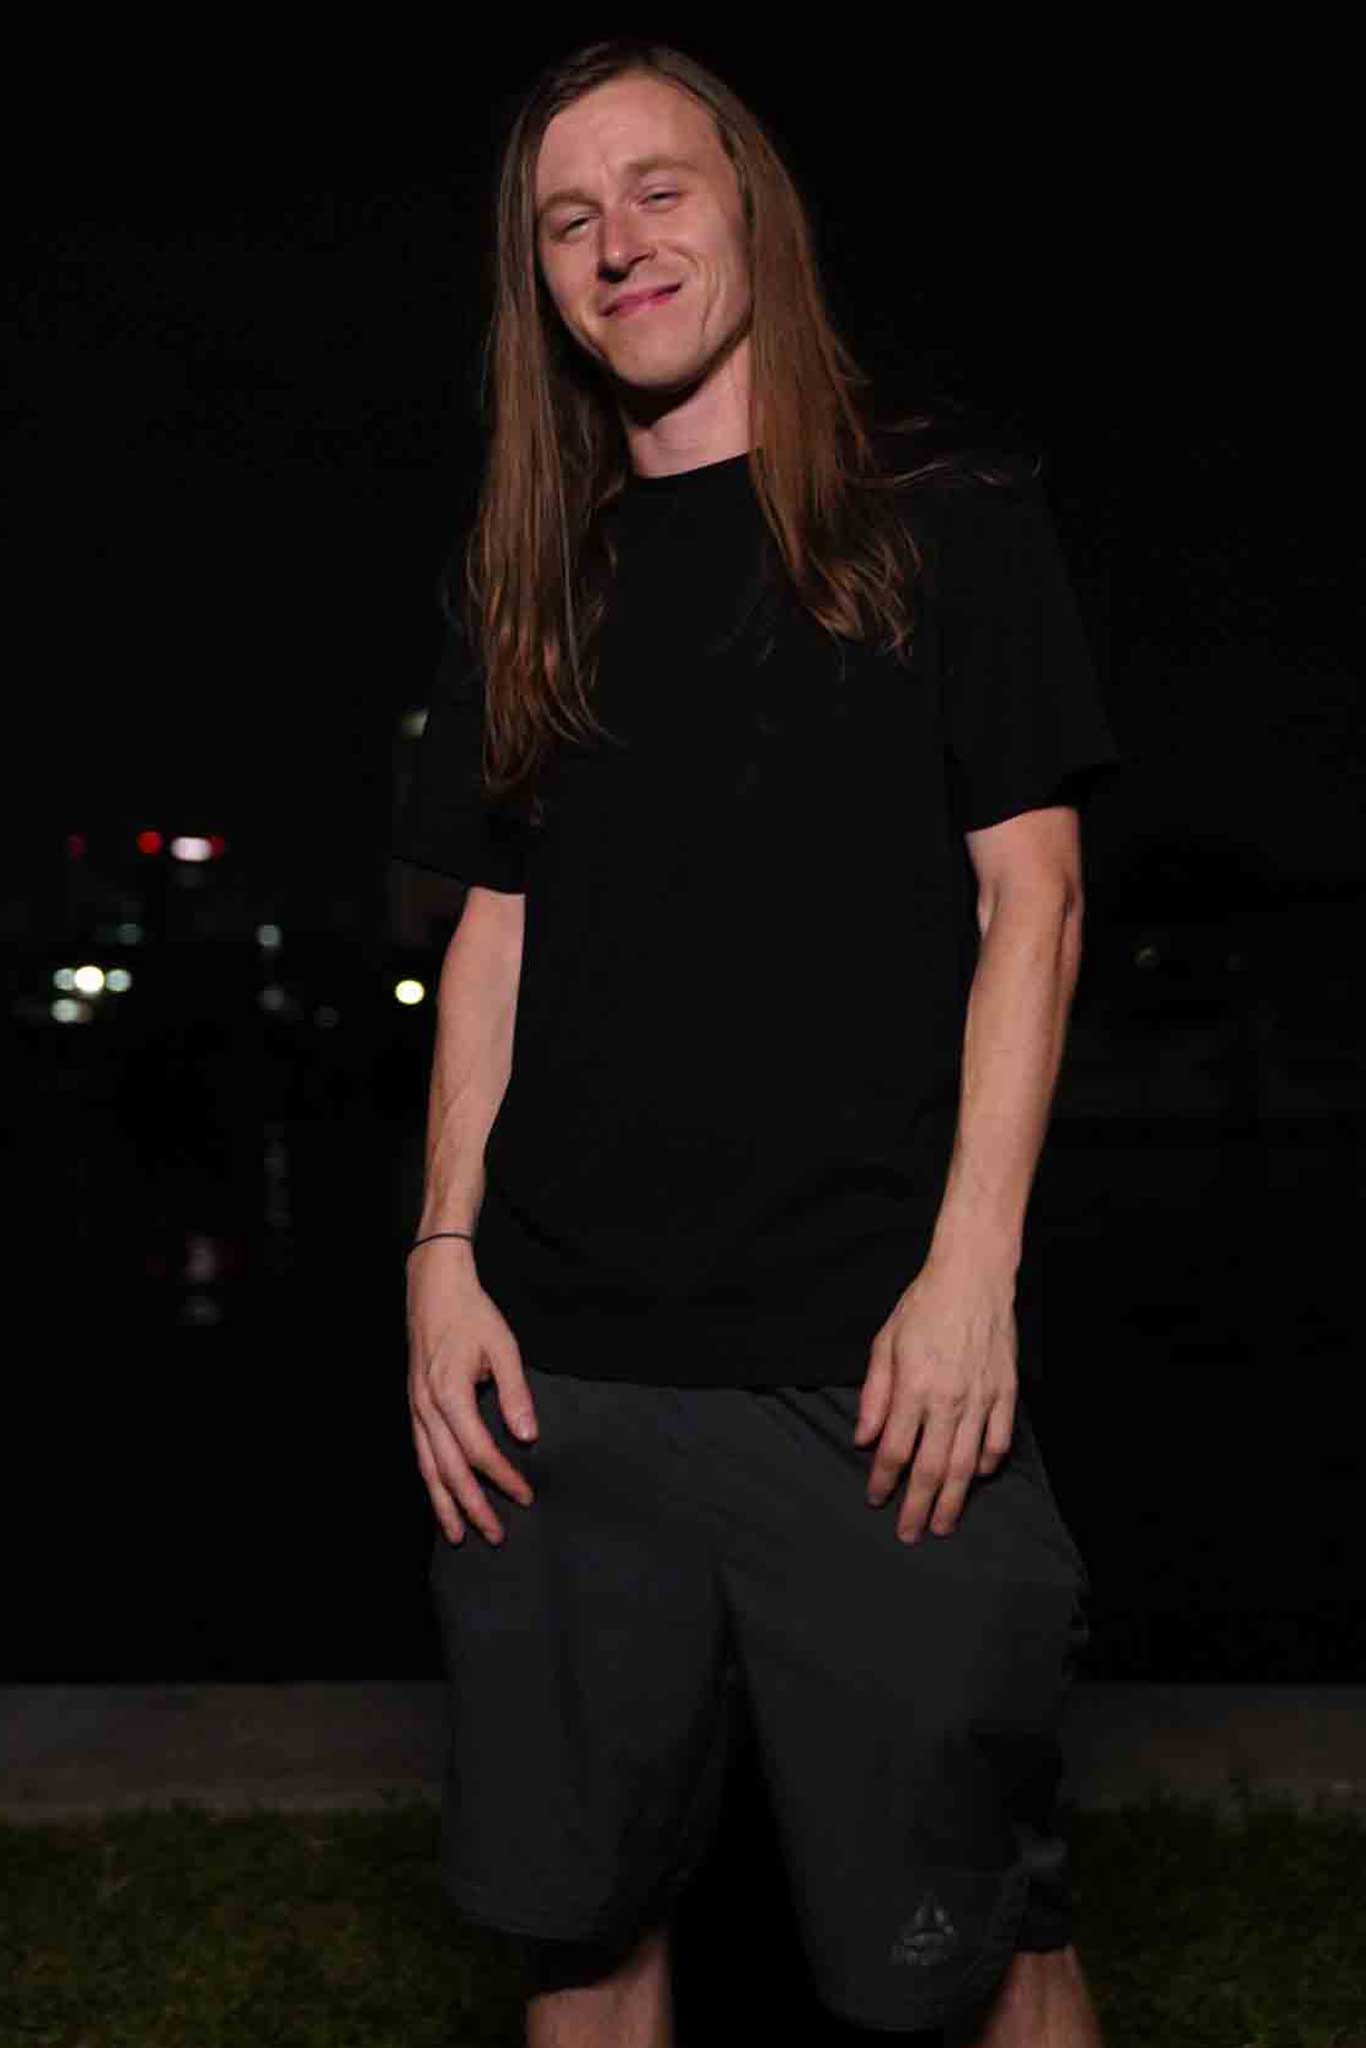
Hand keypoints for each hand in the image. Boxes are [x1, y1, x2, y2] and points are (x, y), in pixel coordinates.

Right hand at [406, 1241, 538, 1545]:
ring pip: (427, 1468)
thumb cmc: (472, 1314)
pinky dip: (430, 1481)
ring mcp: (415, 1409)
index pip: (478, 1450)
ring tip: (459, 1535)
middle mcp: (426, 1407)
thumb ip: (515, 1393)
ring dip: (444, 1504)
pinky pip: (420, 1453)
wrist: (433, 1288)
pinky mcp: (413, 1406)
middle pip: (449, 1470)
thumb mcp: (503, 1347)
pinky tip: (440, 1498)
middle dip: (472, 1506)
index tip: (525, 1497)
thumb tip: (529, 1437)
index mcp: (450, 1393)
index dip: (502, 1477)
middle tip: (495, 1535)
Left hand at [854, 1251, 1017, 1542]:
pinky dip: (987, 1463)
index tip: (875, 1499)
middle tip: (910, 1534)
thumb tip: (865, 1438)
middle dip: (917, 1506)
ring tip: (943, 1523)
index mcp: (913, 1388)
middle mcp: (948, 1400)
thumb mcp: (885, 1342)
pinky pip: (998, 1440)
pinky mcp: (1006, 1392)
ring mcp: (981, 1399)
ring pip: (965, 1464)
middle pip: (930, 1468)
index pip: (895, 1450)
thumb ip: (875, 1394)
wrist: (973, 1276)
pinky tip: (977, 1476)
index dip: (883, 1481)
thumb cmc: (924, 1306)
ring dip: (952, 1499)